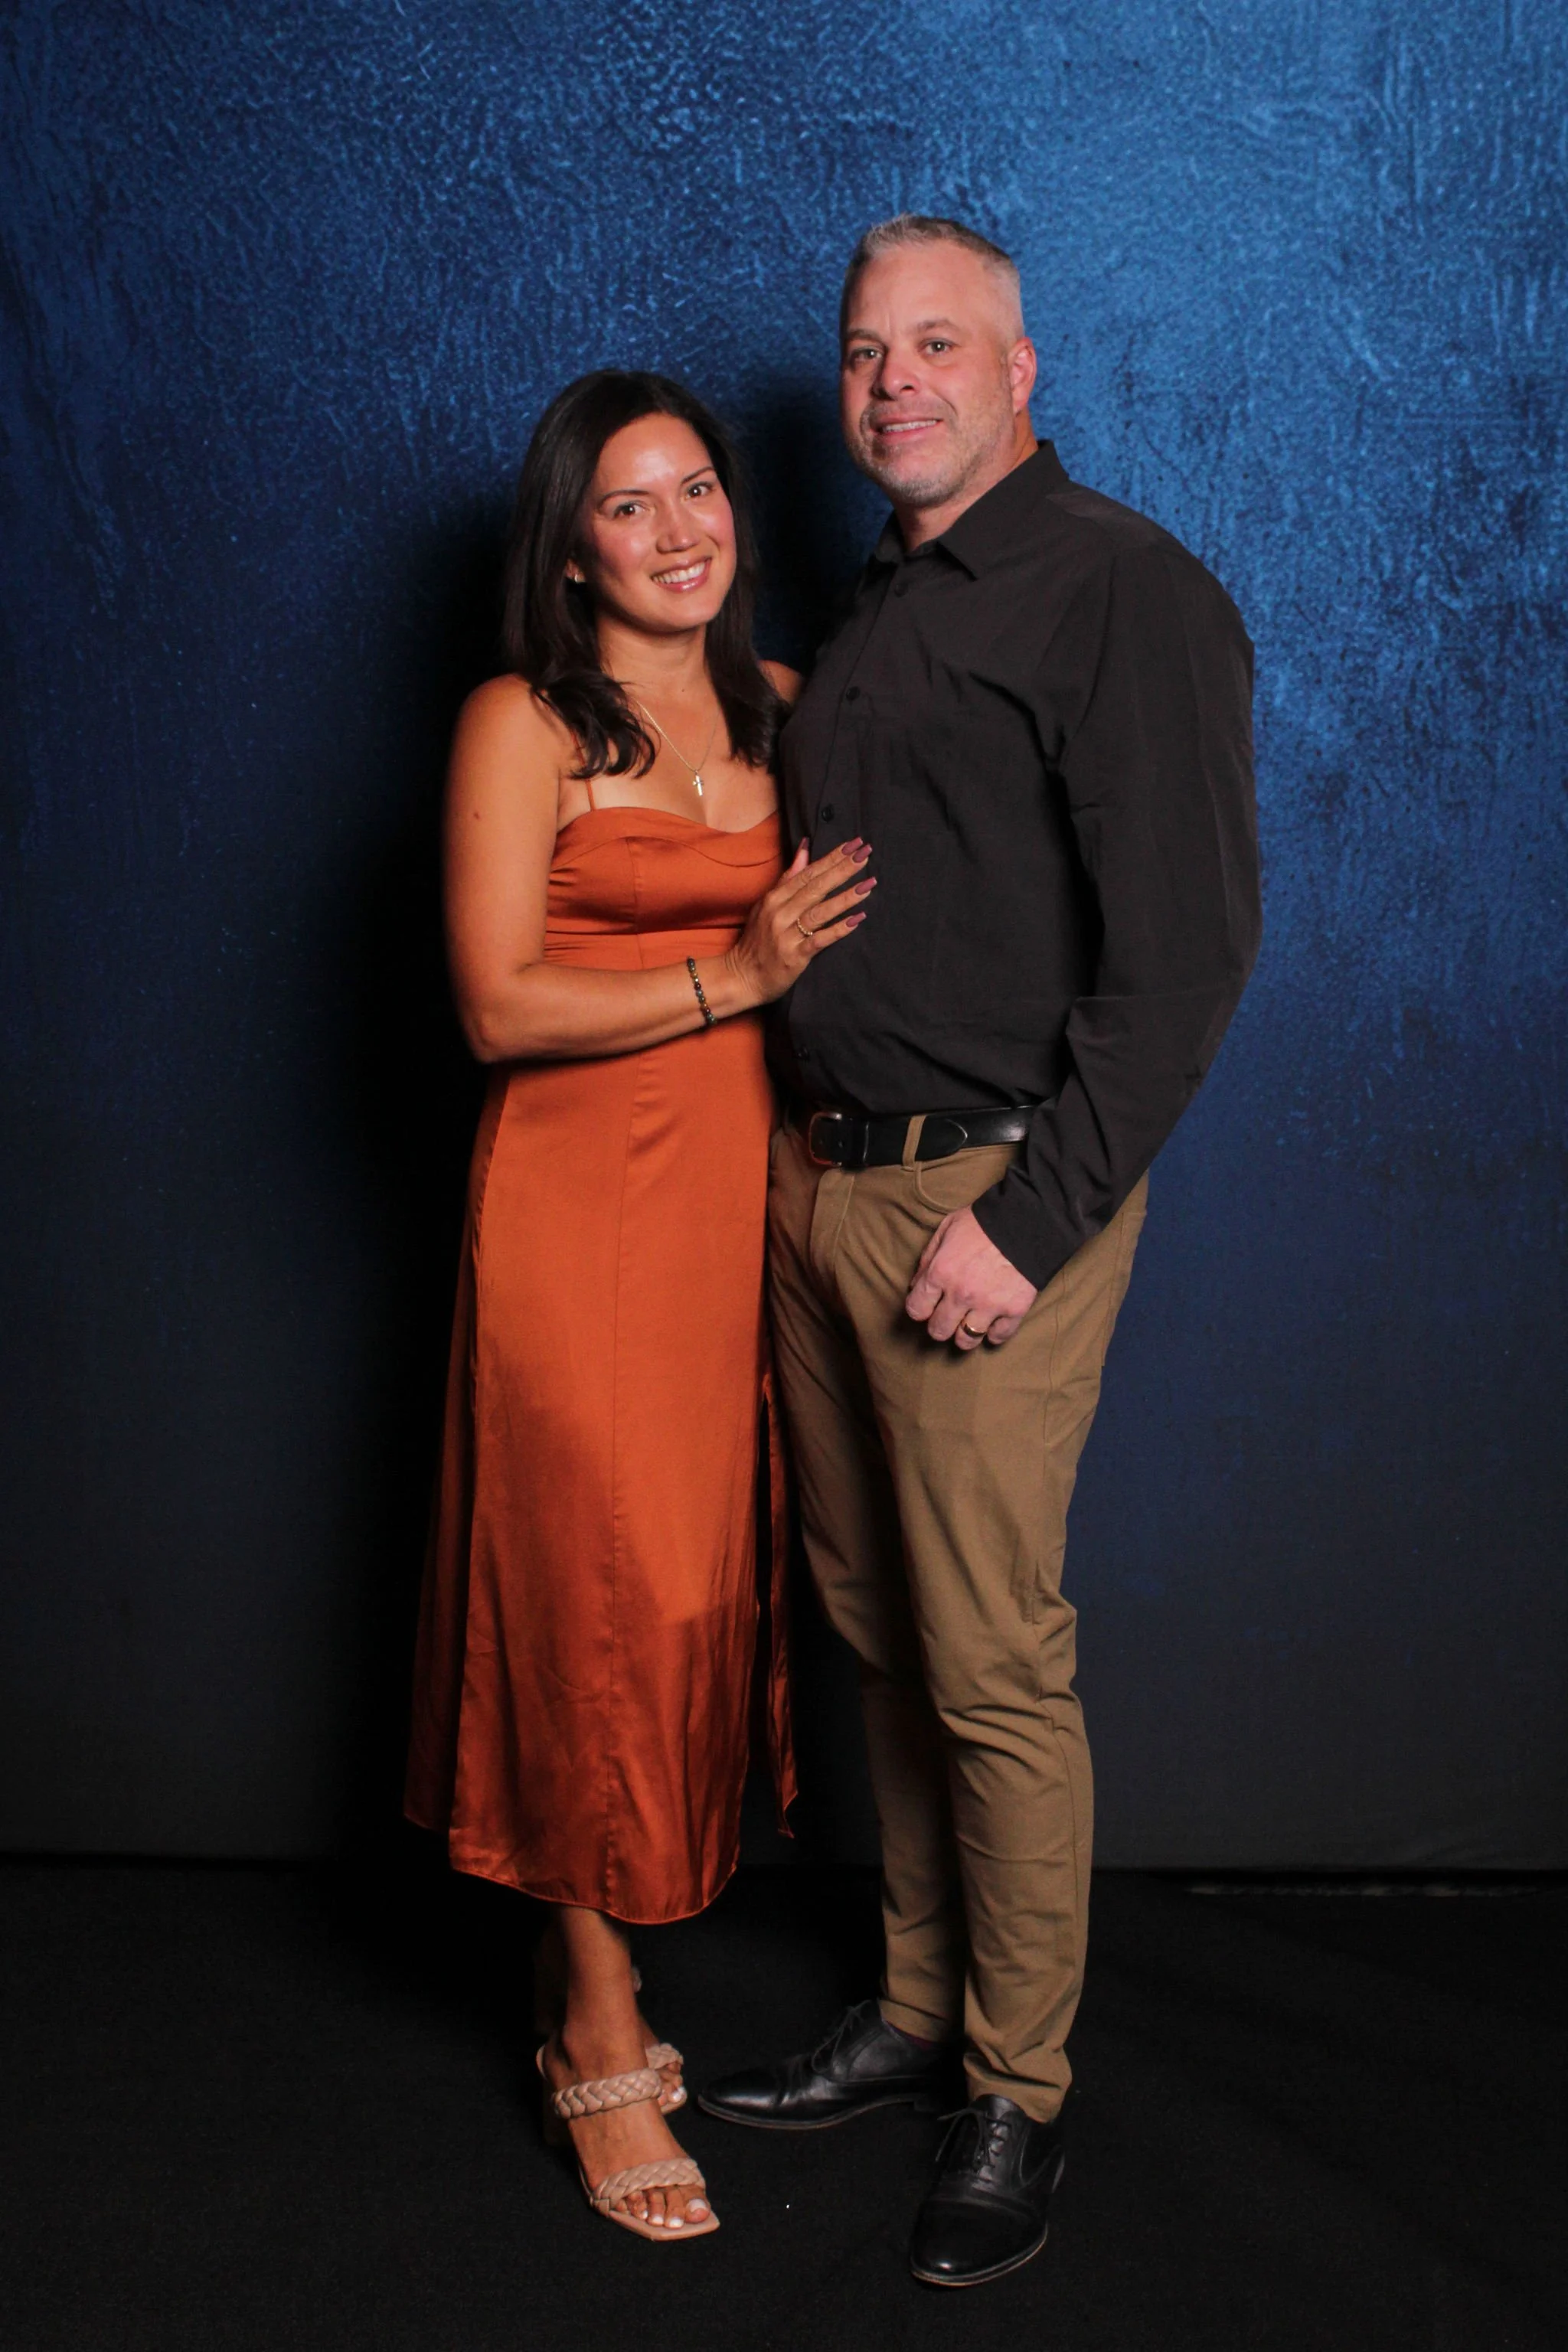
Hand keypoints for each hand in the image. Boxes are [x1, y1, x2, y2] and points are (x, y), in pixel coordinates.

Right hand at [726, 838, 873, 1006]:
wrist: (742, 976)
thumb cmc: (757, 940)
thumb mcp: (767, 903)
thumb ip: (788, 877)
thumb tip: (805, 848)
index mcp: (774, 898)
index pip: (808, 873)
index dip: (831, 858)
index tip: (853, 844)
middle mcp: (780, 913)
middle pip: (816, 887)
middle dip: (842, 870)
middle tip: (865, 855)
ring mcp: (786, 934)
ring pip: (820, 911)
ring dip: (845, 897)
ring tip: (868, 885)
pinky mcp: (794, 956)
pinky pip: (819, 939)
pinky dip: (838, 929)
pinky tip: (857, 919)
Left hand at [905, 1206, 1036, 1348]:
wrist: (1028, 1220)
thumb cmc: (983, 1221)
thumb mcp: (947, 1228)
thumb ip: (928, 1258)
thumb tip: (916, 1285)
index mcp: (941, 1272)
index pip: (916, 1310)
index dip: (919, 1309)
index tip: (927, 1306)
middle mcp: (961, 1294)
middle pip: (939, 1330)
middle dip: (940, 1325)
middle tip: (948, 1316)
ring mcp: (988, 1305)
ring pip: (966, 1340)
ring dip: (964, 1334)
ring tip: (969, 1322)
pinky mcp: (1014, 1310)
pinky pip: (998, 1336)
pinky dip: (994, 1332)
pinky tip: (993, 1321)